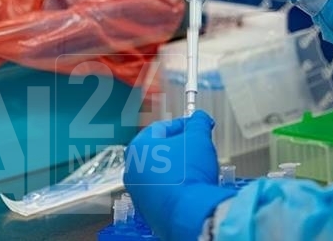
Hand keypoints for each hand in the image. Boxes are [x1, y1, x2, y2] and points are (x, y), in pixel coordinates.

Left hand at [123, 111, 236, 240]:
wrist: (190, 214)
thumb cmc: (188, 174)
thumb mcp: (198, 139)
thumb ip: (198, 123)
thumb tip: (200, 117)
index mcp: (138, 149)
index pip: (160, 128)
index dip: (181, 125)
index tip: (194, 126)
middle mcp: (132, 171)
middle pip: (158, 152)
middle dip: (178, 148)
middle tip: (195, 147)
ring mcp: (139, 194)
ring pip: (160, 174)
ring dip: (177, 169)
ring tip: (195, 169)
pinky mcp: (149, 212)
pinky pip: (164, 193)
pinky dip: (176, 189)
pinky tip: (191, 188)